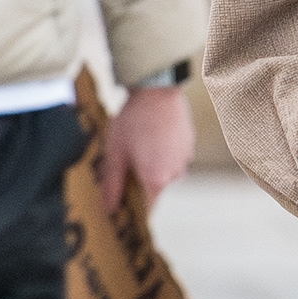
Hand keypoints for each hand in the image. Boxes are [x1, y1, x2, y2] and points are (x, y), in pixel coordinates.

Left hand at [94, 81, 192, 210]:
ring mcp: (185, 159)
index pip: (147, 209)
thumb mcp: (116, 153)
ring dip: (153, 164)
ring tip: (139, 143)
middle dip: (140, 179)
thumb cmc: (134, 120)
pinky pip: (174, 157)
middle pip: (155, 188)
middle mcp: (175, 174)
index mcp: (156, 180)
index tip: (123, 200)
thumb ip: (112, 184)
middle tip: (126, 159)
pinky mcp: (189, 145)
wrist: (158, 89)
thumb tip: (108, 209)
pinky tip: (151, 135)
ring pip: (165, 171)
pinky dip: (163, 152)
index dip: (134, 207)